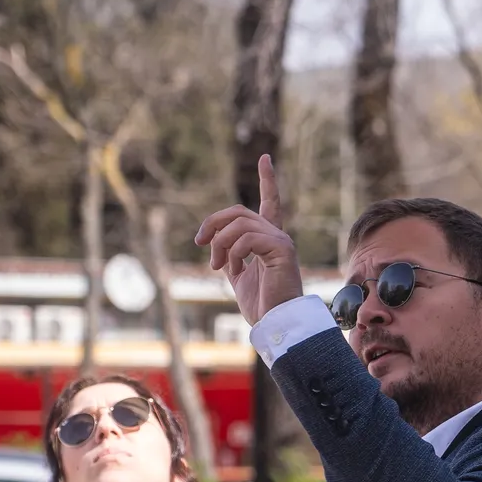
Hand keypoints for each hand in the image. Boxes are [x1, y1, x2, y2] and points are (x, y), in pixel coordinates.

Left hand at [195, 154, 303, 323]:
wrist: (276, 324)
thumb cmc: (261, 305)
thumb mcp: (238, 276)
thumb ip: (229, 255)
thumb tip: (214, 242)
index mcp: (269, 239)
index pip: (270, 202)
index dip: (268, 180)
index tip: (265, 158)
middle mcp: (278, 235)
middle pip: (238, 212)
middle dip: (213, 223)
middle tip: (199, 243)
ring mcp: (281, 241)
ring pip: (239, 223)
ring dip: (220, 243)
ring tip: (217, 265)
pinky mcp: (281, 250)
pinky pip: (247, 238)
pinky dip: (233, 252)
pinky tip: (235, 268)